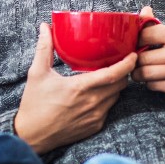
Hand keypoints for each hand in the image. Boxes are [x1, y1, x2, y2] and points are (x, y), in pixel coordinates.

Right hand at [13, 23, 134, 154]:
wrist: (31, 136)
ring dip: (114, 86)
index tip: (133, 55)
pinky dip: (106, 100)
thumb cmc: (34, 104)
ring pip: (115, 97)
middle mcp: (92, 103)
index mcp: (80, 88)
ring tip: (106, 77)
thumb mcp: (37, 73)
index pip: (113, 74)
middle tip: (117, 62)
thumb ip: (44, 48)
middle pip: (120, 85)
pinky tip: (96, 94)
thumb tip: (45, 27)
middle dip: (122, 73)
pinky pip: (108, 109)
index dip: (127, 64)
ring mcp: (95, 117)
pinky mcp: (94, 127)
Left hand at [131, 6, 164, 105]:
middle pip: (141, 57)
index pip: (145, 34)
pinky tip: (158, 80)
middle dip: (135, 61)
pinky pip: (152, 85)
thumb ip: (158, 26)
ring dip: (140, 74)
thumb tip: (144, 10)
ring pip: (143, 73)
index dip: (136, 41)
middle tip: (137, 62)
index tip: (137, 45)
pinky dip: (151, 84)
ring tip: (144, 72)